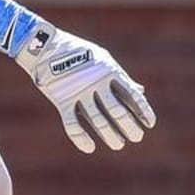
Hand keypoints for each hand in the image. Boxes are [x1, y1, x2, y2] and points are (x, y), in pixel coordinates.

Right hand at [14, 21, 155, 153]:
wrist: (44, 46)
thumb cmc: (79, 53)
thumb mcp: (104, 60)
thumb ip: (120, 77)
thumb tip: (140, 92)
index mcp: (110, 71)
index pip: (132, 95)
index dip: (143, 111)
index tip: (149, 124)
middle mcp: (96, 83)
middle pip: (117, 111)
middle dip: (130, 127)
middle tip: (136, 137)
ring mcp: (78, 92)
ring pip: (98, 121)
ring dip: (111, 136)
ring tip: (119, 144)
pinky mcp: (61, 100)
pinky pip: (72, 124)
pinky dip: (80, 139)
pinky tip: (90, 148)